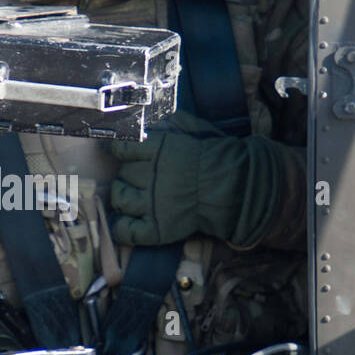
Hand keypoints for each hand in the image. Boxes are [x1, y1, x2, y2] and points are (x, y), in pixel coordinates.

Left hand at [110, 110, 249, 246]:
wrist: (235, 186)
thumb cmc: (215, 155)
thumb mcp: (192, 129)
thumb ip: (168, 124)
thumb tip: (149, 123)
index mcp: (157, 150)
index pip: (122, 149)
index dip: (120, 151)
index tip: (124, 154)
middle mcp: (149, 176)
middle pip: (122, 174)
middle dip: (128, 174)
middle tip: (139, 176)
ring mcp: (151, 205)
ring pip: (119, 198)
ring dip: (121, 196)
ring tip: (131, 195)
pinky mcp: (157, 229)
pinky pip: (126, 231)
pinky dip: (121, 228)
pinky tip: (125, 221)